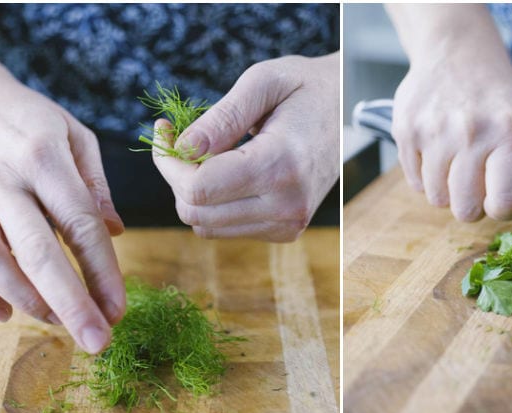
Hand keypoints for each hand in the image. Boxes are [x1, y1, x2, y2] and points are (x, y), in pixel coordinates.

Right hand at [0, 38, 124, 351]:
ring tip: (58, 320)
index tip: (119, 311)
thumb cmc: (27, 119)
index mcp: (44, 159)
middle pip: (37, 253)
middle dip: (71, 304)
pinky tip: (3, 313)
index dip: (102, 272)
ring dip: (27, 301)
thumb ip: (97, 186)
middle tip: (97, 342)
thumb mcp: (74, 135)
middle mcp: (3, 181)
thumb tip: (117, 233)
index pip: (80, 224)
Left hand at [152, 53, 338, 241]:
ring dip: (193, 193)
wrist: (345, 108)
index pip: (199, 189)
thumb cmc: (304, 88)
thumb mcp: (262, 82)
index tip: (166, 131)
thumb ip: (221, 117)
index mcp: (280, 165)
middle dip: (175, 178)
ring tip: (202, 156)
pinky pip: (227, 229)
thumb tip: (182, 148)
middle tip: (178, 141)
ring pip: (207, 227)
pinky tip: (225, 173)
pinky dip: (215, 204)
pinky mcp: (285, 232)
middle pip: (197, 214)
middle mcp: (286, 205)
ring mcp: (287, 224)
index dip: (168, 163)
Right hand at [389, 6, 511, 222]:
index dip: (502, 207)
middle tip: (476, 184)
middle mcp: (471, 132)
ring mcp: (435, 132)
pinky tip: (438, 152)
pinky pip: (416, 183)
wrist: (457, 52)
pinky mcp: (407, 131)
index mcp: (509, 133)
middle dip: (472, 204)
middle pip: (465, 210)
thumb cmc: (497, 98)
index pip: (503, 203)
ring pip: (437, 199)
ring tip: (456, 163)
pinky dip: (427, 176)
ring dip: (447, 190)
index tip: (500, 196)